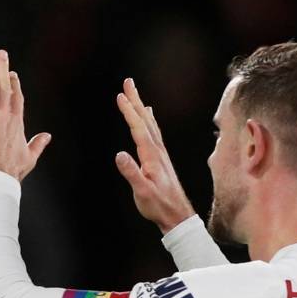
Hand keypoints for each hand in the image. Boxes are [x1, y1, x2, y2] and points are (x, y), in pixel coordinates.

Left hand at [0, 48, 51, 180]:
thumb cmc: (13, 170)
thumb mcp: (30, 157)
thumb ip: (38, 144)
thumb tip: (47, 136)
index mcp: (17, 121)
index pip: (16, 96)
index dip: (14, 83)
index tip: (12, 74)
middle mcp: (4, 114)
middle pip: (5, 85)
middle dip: (3, 68)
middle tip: (1, 54)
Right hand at [114, 77, 196, 232]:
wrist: (177, 214)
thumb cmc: (158, 205)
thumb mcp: (142, 191)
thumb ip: (132, 173)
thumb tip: (119, 154)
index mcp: (151, 156)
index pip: (138, 128)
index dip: (129, 111)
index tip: (120, 96)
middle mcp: (157, 151)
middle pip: (145, 120)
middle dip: (135, 100)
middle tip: (127, 83)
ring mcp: (160, 153)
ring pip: (149, 124)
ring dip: (141, 107)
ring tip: (134, 94)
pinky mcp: (160, 158)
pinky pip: (153, 132)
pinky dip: (149, 120)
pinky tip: (148, 116)